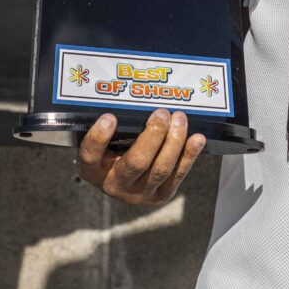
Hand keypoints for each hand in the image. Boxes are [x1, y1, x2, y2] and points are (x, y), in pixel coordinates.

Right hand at [76, 110, 205, 206]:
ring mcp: (140, 194)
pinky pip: (178, 175)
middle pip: (136, 162)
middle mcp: (115, 185)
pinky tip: (197, 138)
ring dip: (174, 141)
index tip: (109, 117)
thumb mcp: (106, 141)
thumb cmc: (115, 150)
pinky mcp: (161, 196)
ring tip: (180, 118)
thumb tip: (135, 91)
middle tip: (161, 113)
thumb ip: (116, 124)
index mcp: (93, 169)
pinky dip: (189, 155)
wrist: (125, 183)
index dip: (98, 138)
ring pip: (161, 169)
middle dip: (153, 135)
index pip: (90, 156)